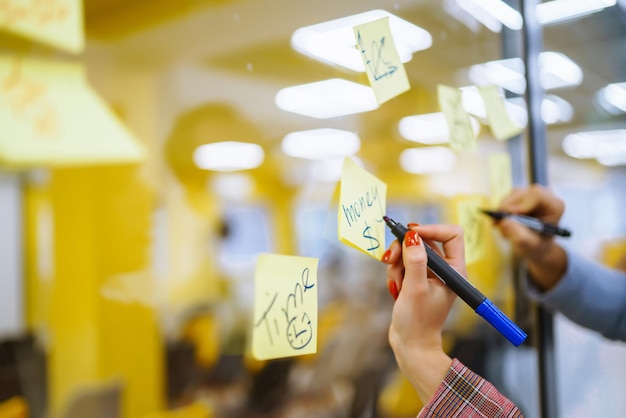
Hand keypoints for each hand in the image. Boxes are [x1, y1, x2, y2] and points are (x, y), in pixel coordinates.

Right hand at [381, 224, 465, 401]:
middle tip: (390, 259)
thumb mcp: (415, 289)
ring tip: (397, 284)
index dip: (431, 229)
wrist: (410, 345)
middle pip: (425, 240)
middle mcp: (445, 269)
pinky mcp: (416, 278)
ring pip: (410, 251)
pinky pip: (403, 262)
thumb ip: (415, 261)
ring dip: (397, 264)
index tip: (410, 233)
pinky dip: (395, 271)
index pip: (451, 234)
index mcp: (455, 270)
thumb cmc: (418, 322)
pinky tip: (395, 289)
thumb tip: (412, 235)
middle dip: (405, 249)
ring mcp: (430, 274)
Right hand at [497, 184, 566, 289]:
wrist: (537, 250)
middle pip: (522, 193)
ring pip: (512, 194)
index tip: (507, 216)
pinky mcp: (520, 197)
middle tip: (498, 224)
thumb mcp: (529, 247)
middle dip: (508, 207)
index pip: (535, 196)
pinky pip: (506, 198)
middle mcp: (545, 197)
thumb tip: (505, 223)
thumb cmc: (537, 249)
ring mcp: (531, 196)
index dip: (520, 204)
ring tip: (500, 227)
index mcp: (554, 206)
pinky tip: (501, 224)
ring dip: (503, 210)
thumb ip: (519, 236)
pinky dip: (500, 210)